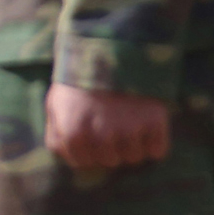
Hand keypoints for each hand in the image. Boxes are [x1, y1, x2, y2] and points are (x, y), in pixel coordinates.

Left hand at [45, 84, 169, 170]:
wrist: (113, 51)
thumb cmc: (79, 81)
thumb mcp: (56, 105)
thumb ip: (56, 136)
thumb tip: (66, 159)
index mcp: (74, 134)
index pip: (84, 163)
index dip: (87, 149)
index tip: (90, 132)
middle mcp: (101, 137)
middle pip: (110, 161)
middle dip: (109, 146)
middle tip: (110, 122)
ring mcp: (129, 130)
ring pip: (133, 157)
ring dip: (132, 144)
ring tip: (127, 120)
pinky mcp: (154, 122)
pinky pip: (157, 151)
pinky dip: (155, 142)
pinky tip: (146, 125)